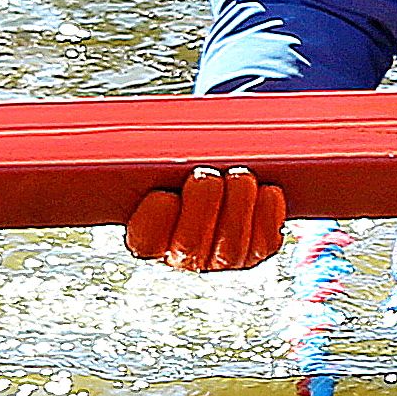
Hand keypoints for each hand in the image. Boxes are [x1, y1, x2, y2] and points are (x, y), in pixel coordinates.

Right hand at [125, 165, 285, 270]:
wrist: (226, 172)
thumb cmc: (186, 165)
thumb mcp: (162, 161)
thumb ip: (152, 161)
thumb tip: (128, 135)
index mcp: (150, 236)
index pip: (145, 244)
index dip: (155, 222)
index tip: (164, 194)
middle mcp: (184, 257)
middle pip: (190, 246)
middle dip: (201, 206)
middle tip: (207, 175)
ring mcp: (221, 260)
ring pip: (230, 250)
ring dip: (237, 207)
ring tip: (240, 176)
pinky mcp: (255, 252)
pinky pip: (264, 244)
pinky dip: (268, 216)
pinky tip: (267, 191)